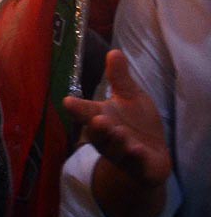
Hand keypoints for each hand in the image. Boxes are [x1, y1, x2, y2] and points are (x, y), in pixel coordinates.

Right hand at [63, 50, 170, 188]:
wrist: (150, 157)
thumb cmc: (136, 123)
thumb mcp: (130, 98)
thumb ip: (119, 79)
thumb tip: (113, 50)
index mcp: (101, 117)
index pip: (84, 112)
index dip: (76, 108)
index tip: (67, 101)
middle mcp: (106, 136)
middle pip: (97, 132)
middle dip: (97, 127)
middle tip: (99, 119)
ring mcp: (121, 152)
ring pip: (114, 148)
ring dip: (116, 141)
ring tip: (119, 132)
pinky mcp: (138, 166)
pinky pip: (134, 163)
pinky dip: (135, 157)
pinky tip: (137, 149)